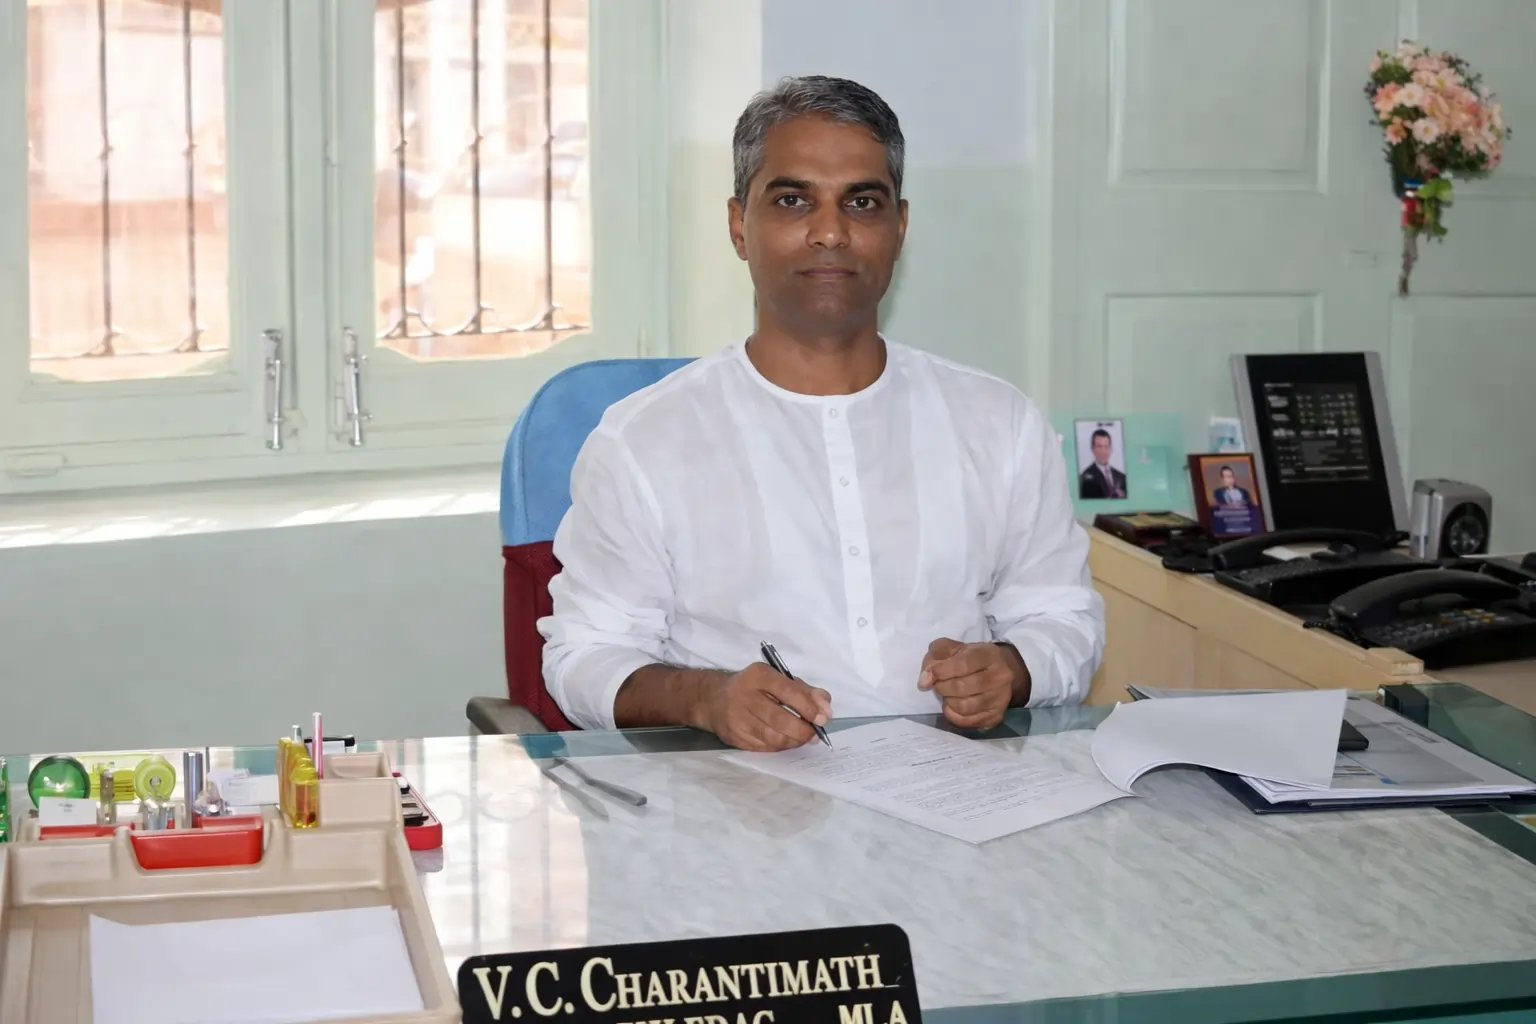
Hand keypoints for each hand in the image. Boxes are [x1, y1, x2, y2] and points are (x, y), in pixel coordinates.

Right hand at [701, 663, 832, 751]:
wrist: (713, 699)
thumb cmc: (754, 687)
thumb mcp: (777, 679)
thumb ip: (805, 691)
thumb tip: (826, 708)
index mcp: (759, 675)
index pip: (788, 692)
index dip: (808, 707)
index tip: (822, 718)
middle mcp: (744, 695)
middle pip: (780, 719)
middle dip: (803, 730)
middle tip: (814, 734)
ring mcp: (737, 718)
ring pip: (773, 737)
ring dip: (793, 741)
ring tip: (801, 737)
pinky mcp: (734, 737)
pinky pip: (764, 747)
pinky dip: (780, 746)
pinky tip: (784, 740)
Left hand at [917, 638, 1027, 730]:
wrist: (999, 671)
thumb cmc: (971, 658)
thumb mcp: (952, 648)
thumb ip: (935, 657)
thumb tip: (924, 681)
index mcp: (989, 655)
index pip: (962, 665)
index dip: (940, 672)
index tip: (928, 676)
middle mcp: (1000, 677)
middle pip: (962, 687)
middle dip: (942, 687)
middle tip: (938, 684)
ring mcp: (1000, 699)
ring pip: (964, 707)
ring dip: (948, 701)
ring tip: (947, 694)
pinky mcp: (996, 716)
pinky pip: (967, 722)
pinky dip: (953, 715)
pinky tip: (953, 706)